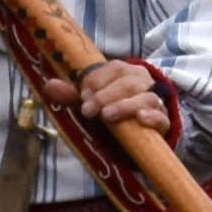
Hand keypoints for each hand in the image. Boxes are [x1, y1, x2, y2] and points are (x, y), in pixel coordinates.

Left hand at [41, 59, 172, 138]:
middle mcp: (143, 84)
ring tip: (108, 115)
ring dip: (125, 105)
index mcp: (126, 74)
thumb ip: (71, 96)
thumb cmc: (110, 116)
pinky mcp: (163, 124)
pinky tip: (140, 118)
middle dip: (106, 94)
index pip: (115, 68)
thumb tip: (49, 85)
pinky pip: (162, 117)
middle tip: (88, 110)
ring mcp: (155, 104)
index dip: (98, 79)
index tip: (83, 95)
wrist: (134, 143)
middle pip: (130, 81)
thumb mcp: (90, 106)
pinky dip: (152, 116)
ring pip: (146, 97)